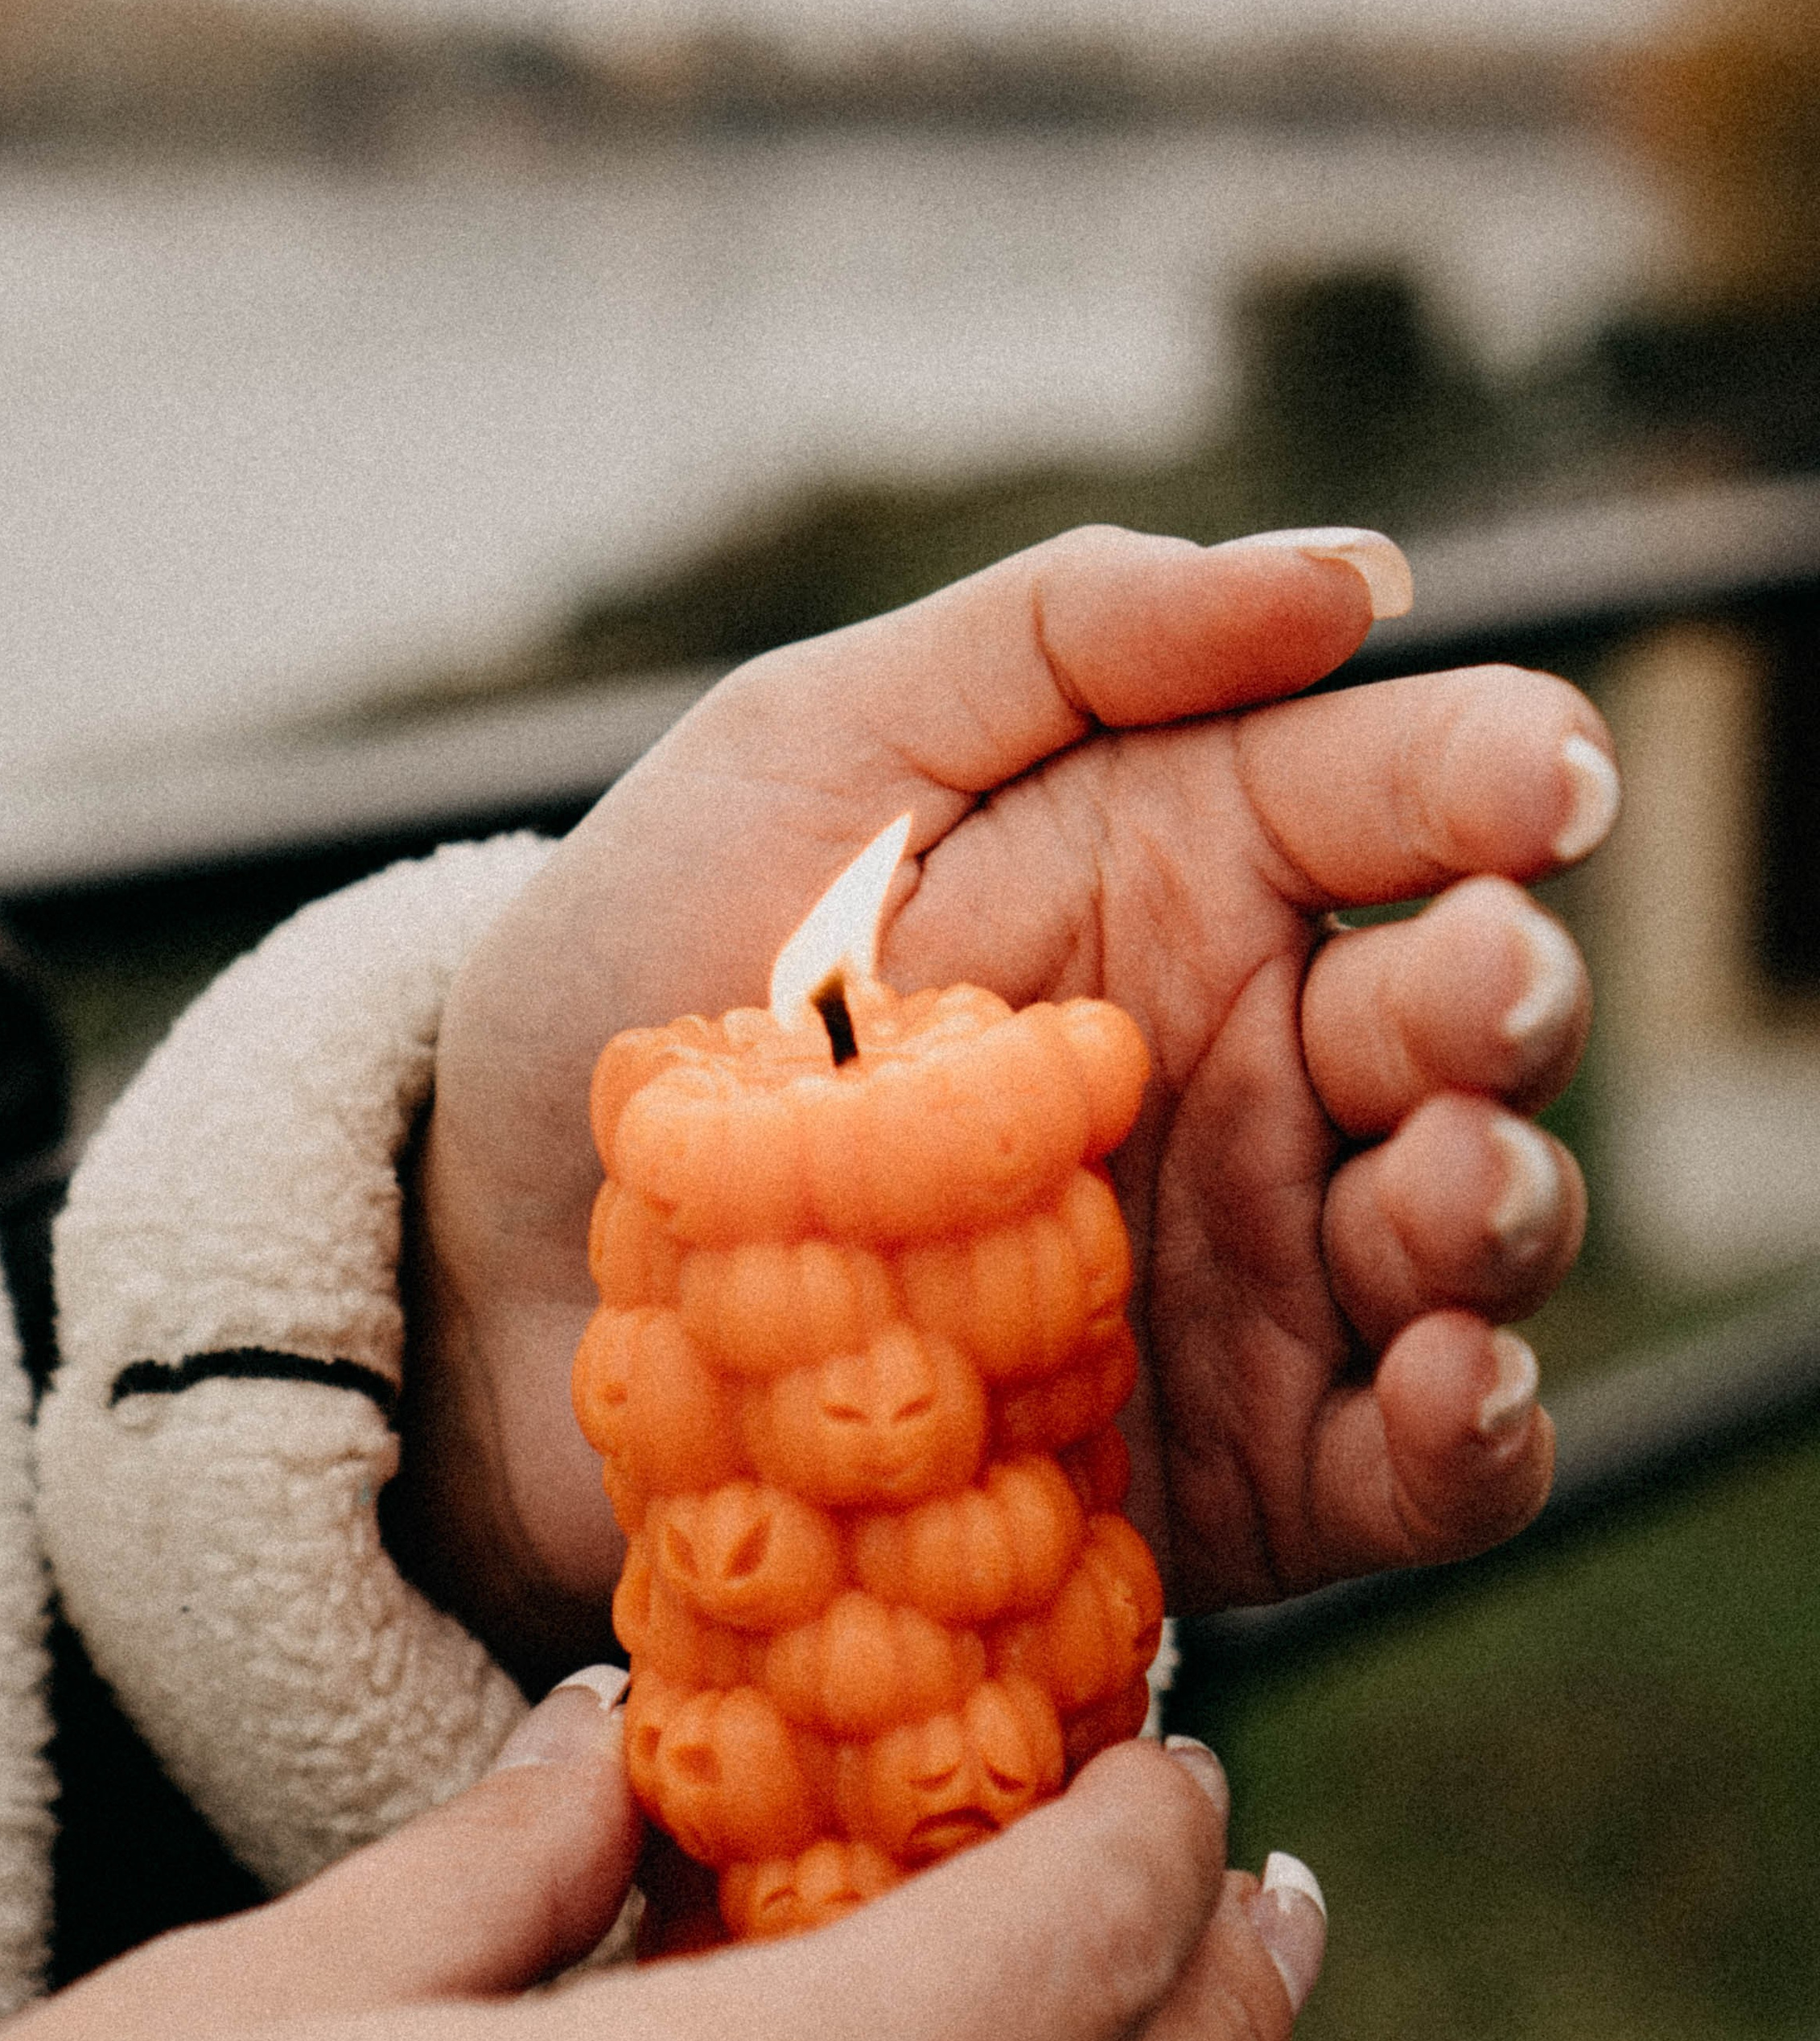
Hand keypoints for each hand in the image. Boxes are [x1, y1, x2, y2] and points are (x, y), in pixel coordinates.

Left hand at [401, 526, 1605, 1683]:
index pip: (1397, 799)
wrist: (497, 1260)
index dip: (1498, 776)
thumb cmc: (651, 964)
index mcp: (1180, 863)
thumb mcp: (817, 742)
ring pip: (1468, 1233)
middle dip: (1502, 999)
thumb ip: (1062, 635)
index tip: (1542, 780)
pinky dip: (1471, 1431)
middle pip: (1465, 1018)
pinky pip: (1408, 1466)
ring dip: (1497, 1206)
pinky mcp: (1225, 1460)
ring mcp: (1248, 1264)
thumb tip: (1352, 575)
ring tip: (1440, 1181)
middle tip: (1470, 993)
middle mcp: (1249, 1057)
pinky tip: (1447, 1382)